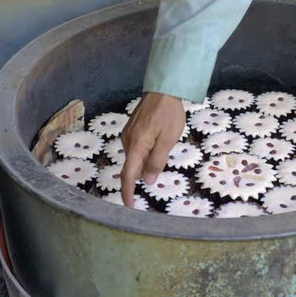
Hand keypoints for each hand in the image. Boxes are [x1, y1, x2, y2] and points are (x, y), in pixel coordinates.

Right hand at [120, 92, 184, 206]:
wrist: (163, 90)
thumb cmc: (168, 114)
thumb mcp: (168, 140)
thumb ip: (157, 160)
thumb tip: (148, 180)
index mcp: (136, 145)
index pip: (128, 175)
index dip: (128, 192)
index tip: (129, 206)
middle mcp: (127, 141)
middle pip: (131, 167)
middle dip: (142, 174)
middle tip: (160, 167)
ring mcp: (127, 134)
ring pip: (134, 157)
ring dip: (145, 162)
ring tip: (164, 146)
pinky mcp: (131, 129)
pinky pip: (135, 148)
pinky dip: (144, 153)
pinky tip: (157, 142)